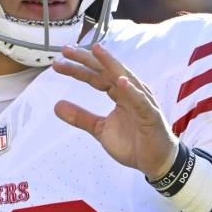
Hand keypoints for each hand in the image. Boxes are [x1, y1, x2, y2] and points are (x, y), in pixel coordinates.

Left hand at [52, 43, 177, 178]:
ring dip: (110, 64)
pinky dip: (131, 91)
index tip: (58, 62)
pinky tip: (120, 81)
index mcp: (118, 93)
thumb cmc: (132, 142)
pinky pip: (140, 101)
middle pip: (106, 71)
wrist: (155, 162)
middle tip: (66, 49)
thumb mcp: (100, 129)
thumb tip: (56, 106)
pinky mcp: (150, 115)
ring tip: (96, 51)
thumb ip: (81, 117)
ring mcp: (142, 101)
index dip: (78, 69)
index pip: (96, 76)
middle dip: (87, 59)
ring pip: (124, 78)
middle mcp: (130, 92)